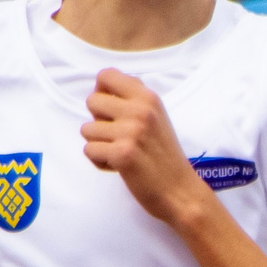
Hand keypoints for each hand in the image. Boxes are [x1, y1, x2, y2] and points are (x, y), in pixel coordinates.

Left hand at [83, 68, 207, 225]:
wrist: (180, 190)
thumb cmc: (163, 154)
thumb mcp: (156, 116)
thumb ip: (133, 99)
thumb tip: (102, 85)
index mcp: (148, 97)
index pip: (106, 76)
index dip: (101, 92)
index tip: (110, 110)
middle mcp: (140, 110)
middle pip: (91, 101)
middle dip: (98, 121)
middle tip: (117, 136)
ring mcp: (131, 132)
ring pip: (86, 129)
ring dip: (98, 144)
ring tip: (120, 153)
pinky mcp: (122, 154)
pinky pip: (89, 150)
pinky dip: (100, 162)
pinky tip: (119, 166)